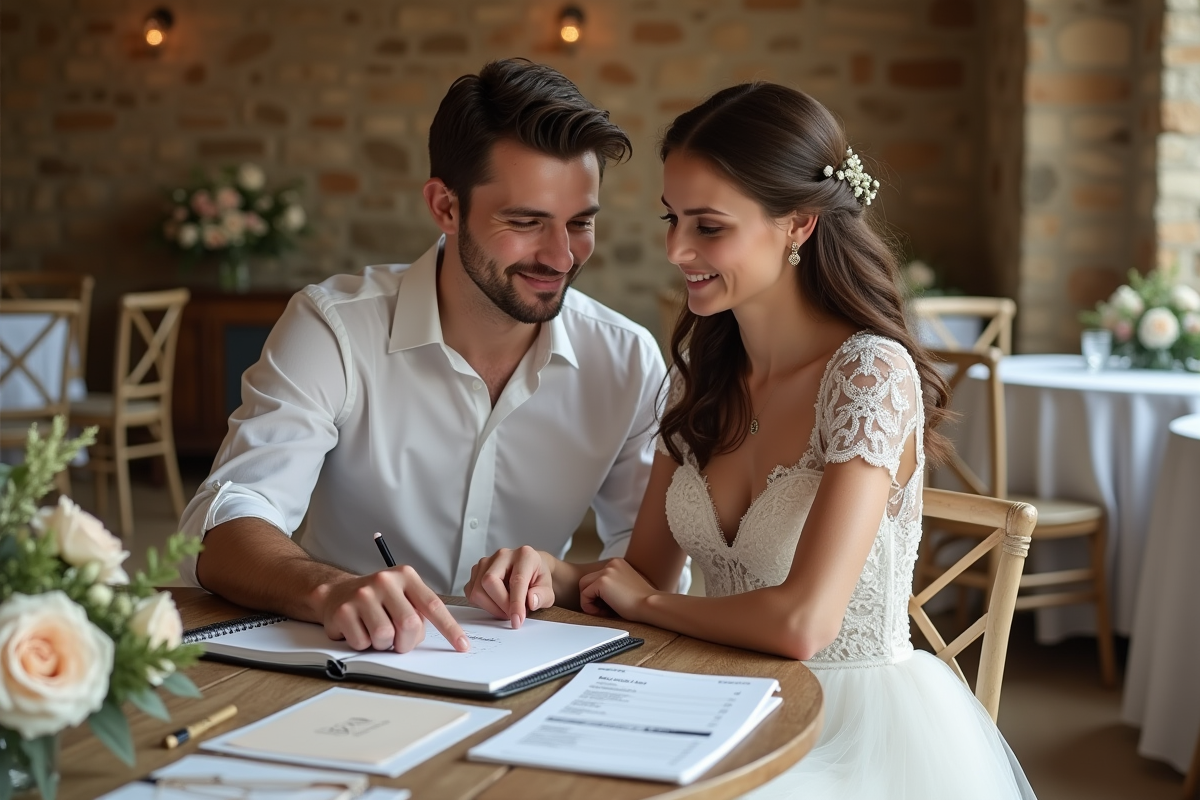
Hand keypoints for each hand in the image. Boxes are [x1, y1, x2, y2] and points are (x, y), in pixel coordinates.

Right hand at [316, 565, 469, 653]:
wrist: (335, 593)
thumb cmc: (377, 600)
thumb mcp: (402, 596)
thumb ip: (419, 611)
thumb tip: (434, 637)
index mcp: (406, 576)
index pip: (433, 605)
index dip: (450, 628)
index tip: (462, 645)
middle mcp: (385, 581)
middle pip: (409, 624)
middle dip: (406, 642)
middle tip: (398, 641)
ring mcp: (363, 595)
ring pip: (385, 636)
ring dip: (383, 644)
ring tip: (375, 631)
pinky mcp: (343, 611)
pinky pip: (362, 642)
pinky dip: (363, 644)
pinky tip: (359, 630)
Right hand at [464, 546, 554, 628]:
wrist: (531, 570)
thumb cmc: (538, 579)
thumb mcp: (548, 590)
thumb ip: (542, 596)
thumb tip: (531, 601)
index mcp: (524, 555)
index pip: (516, 580)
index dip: (516, 603)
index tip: (517, 620)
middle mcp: (503, 555)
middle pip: (489, 581)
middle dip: (499, 605)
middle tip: (511, 616)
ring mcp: (486, 562)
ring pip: (477, 589)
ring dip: (491, 607)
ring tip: (505, 610)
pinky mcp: (476, 571)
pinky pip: (471, 592)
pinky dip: (482, 604)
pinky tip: (496, 604)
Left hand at [578, 559, 656, 620]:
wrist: (651, 605)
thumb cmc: (642, 602)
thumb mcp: (626, 586)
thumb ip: (612, 584)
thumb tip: (594, 594)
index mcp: (617, 563)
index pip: (596, 577)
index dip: (598, 594)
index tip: (609, 605)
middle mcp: (611, 564)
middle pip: (587, 581)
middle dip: (591, 597)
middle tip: (603, 610)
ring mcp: (606, 571)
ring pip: (583, 587)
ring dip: (589, 602)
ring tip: (603, 611)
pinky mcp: (602, 581)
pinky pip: (585, 595)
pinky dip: (589, 606)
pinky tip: (603, 612)